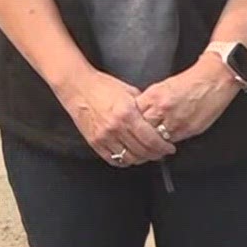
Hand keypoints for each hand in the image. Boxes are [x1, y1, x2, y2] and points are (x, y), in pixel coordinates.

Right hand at [56, 68, 176, 167]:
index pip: (151, 139)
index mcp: (127, 113)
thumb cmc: (102, 86)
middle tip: (161, 152)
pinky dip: (124, 160)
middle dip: (156, 154)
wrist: (77, 86)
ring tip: (147, 154)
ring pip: (129, 158)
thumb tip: (157, 118)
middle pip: (142, 151)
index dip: (163, 147)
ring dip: (141, 159)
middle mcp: (116, 127)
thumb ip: (143, 106)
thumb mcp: (129, 91)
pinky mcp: (94, 142)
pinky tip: (130, 155)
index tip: (169, 148)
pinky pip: (113, 159)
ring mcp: (104, 136)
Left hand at [136, 53, 243, 144]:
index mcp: (154, 95)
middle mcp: (163, 108)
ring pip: (156, 138)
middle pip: (142, 128)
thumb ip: (151, 100)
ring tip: (147, 148)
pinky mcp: (188, 129)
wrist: (213, 79)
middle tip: (134, 141)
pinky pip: (172, 141)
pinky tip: (163, 145)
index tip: (128, 127)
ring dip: (151, 144)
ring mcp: (175, 120)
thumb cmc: (190, 81)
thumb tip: (140, 113)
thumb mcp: (163, 86)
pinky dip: (166, 144)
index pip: (134, 113)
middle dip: (138, 135)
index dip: (130, 122)